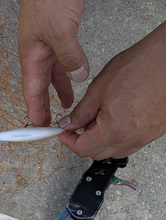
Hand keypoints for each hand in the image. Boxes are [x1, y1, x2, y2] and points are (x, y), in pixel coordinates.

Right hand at [18, 0, 87, 125]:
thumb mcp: (60, 31)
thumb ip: (70, 57)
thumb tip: (78, 77)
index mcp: (30, 56)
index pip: (31, 92)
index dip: (34, 111)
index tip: (37, 128)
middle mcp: (36, 54)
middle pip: (38, 87)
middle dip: (43, 106)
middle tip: (47, 125)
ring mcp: (45, 45)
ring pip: (50, 75)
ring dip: (57, 91)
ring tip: (64, 107)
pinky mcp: (56, 36)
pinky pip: (61, 61)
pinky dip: (66, 73)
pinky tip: (73, 77)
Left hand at [59, 21, 165, 159]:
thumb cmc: (141, 66)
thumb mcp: (99, 89)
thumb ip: (81, 112)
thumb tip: (69, 124)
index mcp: (115, 130)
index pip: (83, 149)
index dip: (68, 141)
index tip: (63, 132)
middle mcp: (132, 138)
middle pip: (98, 154)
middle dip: (83, 142)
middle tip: (77, 125)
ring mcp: (146, 137)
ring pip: (115, 150)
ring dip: (100, 141)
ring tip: (97, 118)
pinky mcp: (156, 131)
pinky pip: (131, 143)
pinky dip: (117, 136)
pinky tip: (114, 118)